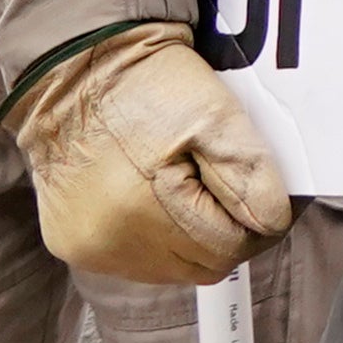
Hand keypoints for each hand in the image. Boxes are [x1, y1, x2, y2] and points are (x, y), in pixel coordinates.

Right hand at [13, 24, 294, 286]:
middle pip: (203, 266)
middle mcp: (111, 244)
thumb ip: (249, 174)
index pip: (233, 249)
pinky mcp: (71, 244)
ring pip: (171, 270)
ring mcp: (88, 249)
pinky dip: (156, 237)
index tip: (269, 198)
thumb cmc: (146, 86)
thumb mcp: (215, 115)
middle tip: (232, 190)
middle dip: (228, 233)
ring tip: (191, 187)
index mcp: (146, 213)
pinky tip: (154, 197)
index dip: (260, 224)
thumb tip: (272, 220)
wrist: (73, 72)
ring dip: (193, 240)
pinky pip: (134, 260)